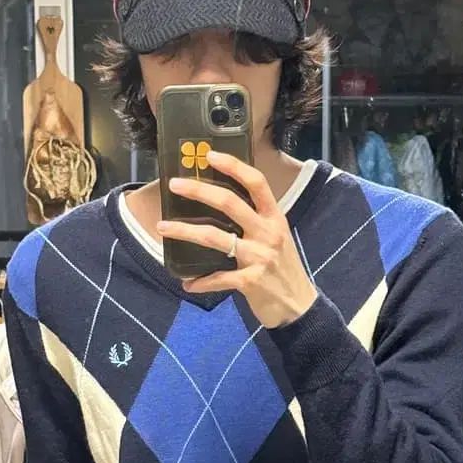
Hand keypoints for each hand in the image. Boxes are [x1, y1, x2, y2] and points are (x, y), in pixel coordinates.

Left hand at [159, 153, 317, 328]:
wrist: (300, 307)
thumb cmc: (284, 269)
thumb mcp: (277, 238)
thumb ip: (256, 222)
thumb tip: (220, 205)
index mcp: (274, 218)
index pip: (256, 183)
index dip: (234, 166)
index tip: (210, 155)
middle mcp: (268, 233)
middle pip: (230, 203)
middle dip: (199, 191)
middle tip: (174, 185)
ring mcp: (259, 257)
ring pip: (215, 237)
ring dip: (184, 231)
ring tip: (162, 227)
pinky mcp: (250, 281)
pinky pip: (218, 278)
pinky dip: (200, 282)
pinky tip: (187, 283)